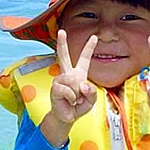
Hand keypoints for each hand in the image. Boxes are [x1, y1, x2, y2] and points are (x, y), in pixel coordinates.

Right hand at [41, 30, 97, 146]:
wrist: (66, 117)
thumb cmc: (78, 107)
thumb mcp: (91, 100)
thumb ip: (91, 91)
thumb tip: (81, 84)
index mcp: (78, 74)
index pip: (84, 59)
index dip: (89, 48)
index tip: (94, 37)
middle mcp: (68, 74)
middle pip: (63, 56)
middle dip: (62, 43)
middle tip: (61, 31)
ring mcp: (60, 80)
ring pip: (74, 81)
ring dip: (77, 94)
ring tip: (74, 100)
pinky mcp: (55, 87)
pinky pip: (68, 90)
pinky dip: (72, 98)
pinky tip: (69, 101)